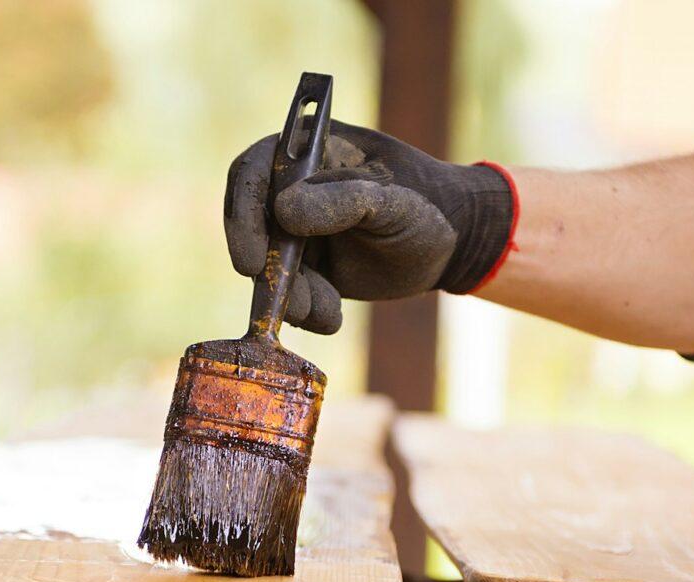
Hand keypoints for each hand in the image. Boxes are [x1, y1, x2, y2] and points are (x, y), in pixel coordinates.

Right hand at [223, 120, 514, 333]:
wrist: (452, 243)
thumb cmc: (426, 203)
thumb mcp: (392, 200)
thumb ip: (343, 201)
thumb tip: (284, 212)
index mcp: (307, 152)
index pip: (253, 174)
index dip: (242, 216)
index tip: (250, 262)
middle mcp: (291, 189)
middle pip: (252, 228)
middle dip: (268, 271)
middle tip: (288, 303)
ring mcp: (297, 231)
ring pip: (270, 269)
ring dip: (291, 297)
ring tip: (326, 312)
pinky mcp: (309, 268)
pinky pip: (292, 294)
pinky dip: (307, 311)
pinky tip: (330, 317)